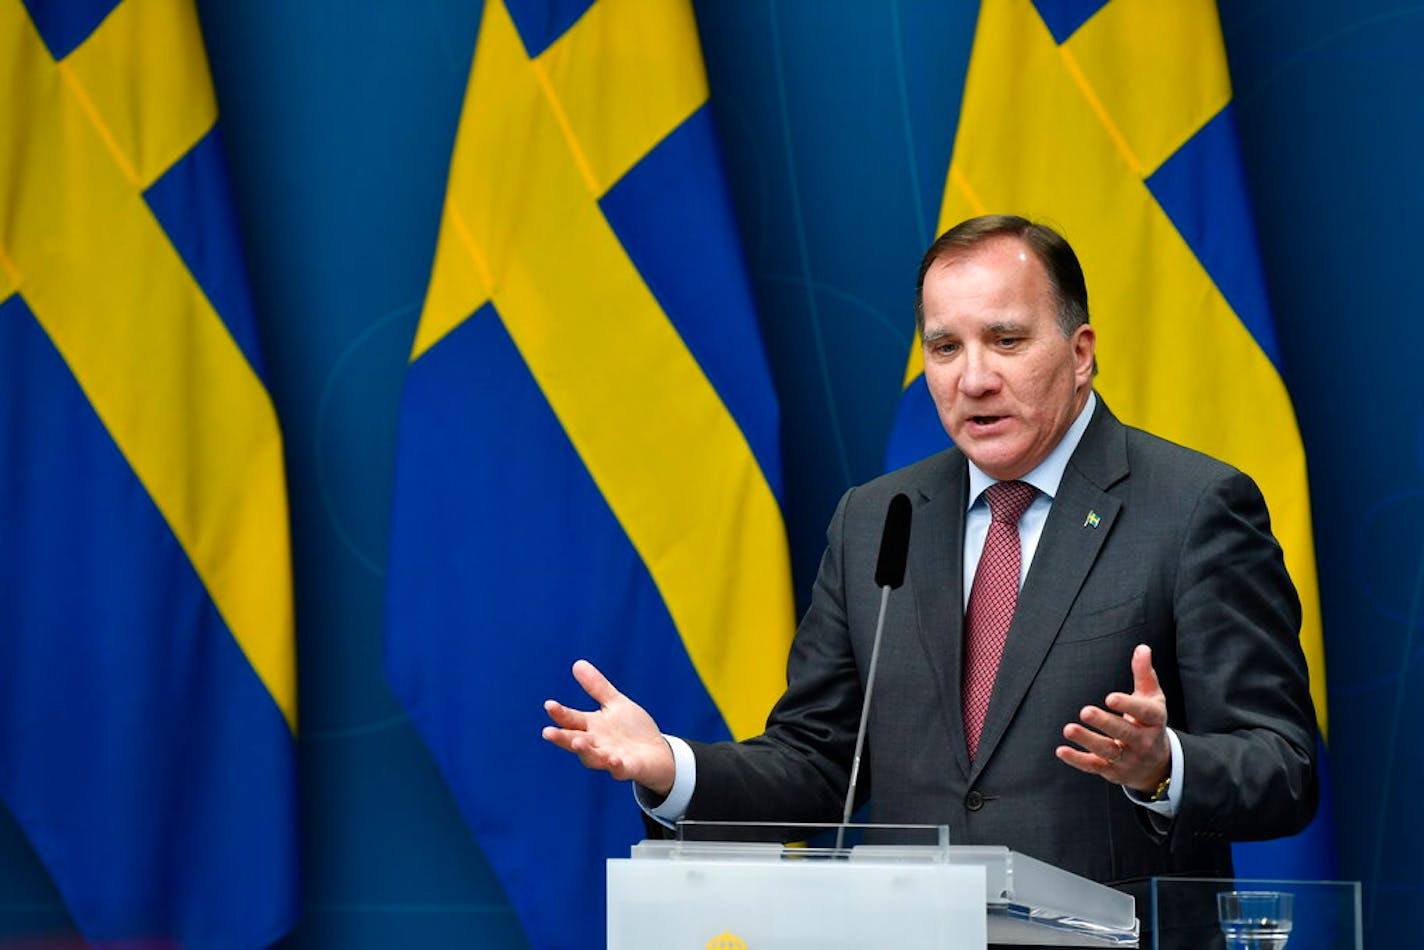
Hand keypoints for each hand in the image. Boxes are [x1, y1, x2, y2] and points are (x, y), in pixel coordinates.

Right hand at [542, 659, 675, 796]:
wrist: (658, 752)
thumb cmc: (632, 729)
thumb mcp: (615, 704)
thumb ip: (597, 688)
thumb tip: (577, 663)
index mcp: (592, 727)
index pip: (571, 720)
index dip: (560, 713)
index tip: (549, 705)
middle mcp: (597, 744)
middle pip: (575, 741)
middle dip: (562, 737)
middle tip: (547, 732)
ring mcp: (610, 758)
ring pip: (593, 758)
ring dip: (584, 751)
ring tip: (577, 742)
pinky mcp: (628, 768)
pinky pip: (619, 769)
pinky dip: (615, 765)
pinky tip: (613, 759)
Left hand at [1055, 644, 1170, 793]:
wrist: (1157, 765)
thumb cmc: (1149, 722)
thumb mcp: (1152, 698)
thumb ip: (1144, 673)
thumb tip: (1142, 647)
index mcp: (1154, 721)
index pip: (1145, 713)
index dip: (1128, 705)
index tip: (1110, 697)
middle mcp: (1143, 742)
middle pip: (1125, 733)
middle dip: (1105, 723)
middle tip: (1085, 711)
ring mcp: (1128, 759)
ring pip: (1108, 751)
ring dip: (1088, 741)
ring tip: (1068, 729)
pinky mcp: (1112, 771)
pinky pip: (1094, 766)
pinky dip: (1077, 760)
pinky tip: (1061, 750)